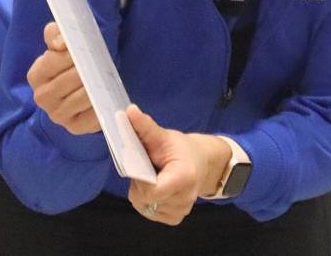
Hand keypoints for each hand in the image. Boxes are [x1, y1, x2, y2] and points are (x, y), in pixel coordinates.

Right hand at [27, 22, 99, 134]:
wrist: (83, 90)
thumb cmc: (73, 65)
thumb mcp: (63, 46)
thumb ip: (57, 35)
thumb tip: (61, 43)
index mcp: (36, 75)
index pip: (53, 60)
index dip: (73, 54)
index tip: (87, 51)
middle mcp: (42, 97)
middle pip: (70, 79)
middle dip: (89, 69)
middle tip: (101, 64)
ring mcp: (57, 114)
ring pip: (82, 97)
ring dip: (97, 87)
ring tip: (105, 78)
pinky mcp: (74, 127)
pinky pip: (91, 117)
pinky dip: (102, 106)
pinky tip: (107, 97)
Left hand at [126, 105, 230, 225]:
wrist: (202, 162)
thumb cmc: (181, 148)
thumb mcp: (163, 136)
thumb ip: (145, 127)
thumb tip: (129, 111)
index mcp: (183, 177)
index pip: (150, 191)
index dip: (140, 181)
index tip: (143, 167)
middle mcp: (184, 199)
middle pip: (144, 200)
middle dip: (139, 185)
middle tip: (148, 170)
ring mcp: (181, 211)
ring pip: (145, 208)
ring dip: (143, 194)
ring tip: (153, 178)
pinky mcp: (176, 218)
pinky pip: (151, 213)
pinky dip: (149, 203)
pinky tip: (157, 190)